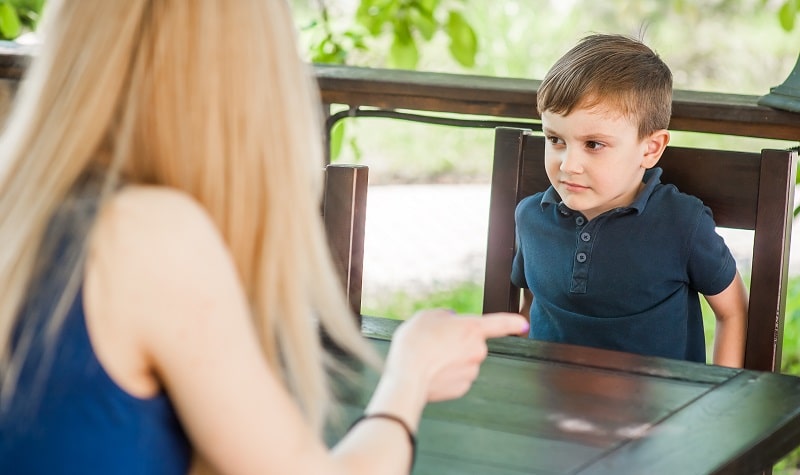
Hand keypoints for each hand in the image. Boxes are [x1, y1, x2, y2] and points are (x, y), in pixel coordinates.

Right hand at [385, 309, 528, 401]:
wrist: (407, 377)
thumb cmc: (415, 343)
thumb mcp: (426, 316)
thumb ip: (443, 315)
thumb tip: (449, 319)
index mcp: (472, 328)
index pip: (500, 323)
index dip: (513, 322)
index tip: (523, 325)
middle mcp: (477, 350)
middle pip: (472, 343)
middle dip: (457, 343)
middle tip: (434, 343)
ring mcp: (471, 371)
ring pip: (464, 362)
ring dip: (450, 359)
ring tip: (428, 358)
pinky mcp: (462, 388)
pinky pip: (457, 377)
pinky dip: (446, 375)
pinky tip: (430, 372)